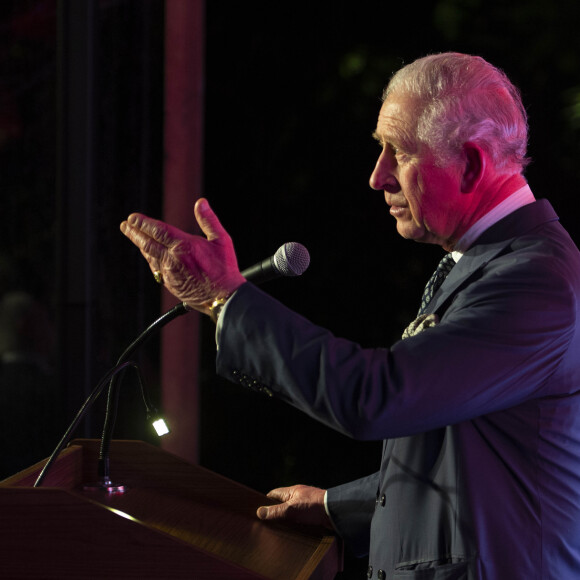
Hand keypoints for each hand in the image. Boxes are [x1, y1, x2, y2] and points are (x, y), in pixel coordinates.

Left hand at [120, 198, 245, 313]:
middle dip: (134, 232)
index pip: (158, 231)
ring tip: (133, 236)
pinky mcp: (170, 284)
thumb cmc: (225, 269)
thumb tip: (201, 202)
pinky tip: (148, 254)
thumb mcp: (222, 240)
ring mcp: (170, 273)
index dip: (143, 223)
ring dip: (139, 245)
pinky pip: (156, 268)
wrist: (224, 297)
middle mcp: (173, 259)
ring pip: (149, 256)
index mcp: (185, 246)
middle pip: (147, 243)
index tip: (133, 218)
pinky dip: (150, 258)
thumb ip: (209, 220)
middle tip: (125, 225)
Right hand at [256, 485, 332, 528]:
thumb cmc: (313, 507)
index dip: (265, 501)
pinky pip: (300, 518)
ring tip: (278, 530)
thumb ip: (275, 511)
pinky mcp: (314, 513)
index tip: (258, 510)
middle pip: (282, 503)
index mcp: (292, 491)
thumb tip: (259, 512)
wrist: (335, 512)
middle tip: (267, 524)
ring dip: (286, 519)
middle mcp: (299, 496)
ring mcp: (307, 505)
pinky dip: (296, 523)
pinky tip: (293, 531)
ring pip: (292, 511)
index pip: (274, 494)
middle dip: (275, 512)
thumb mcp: (291, 510)